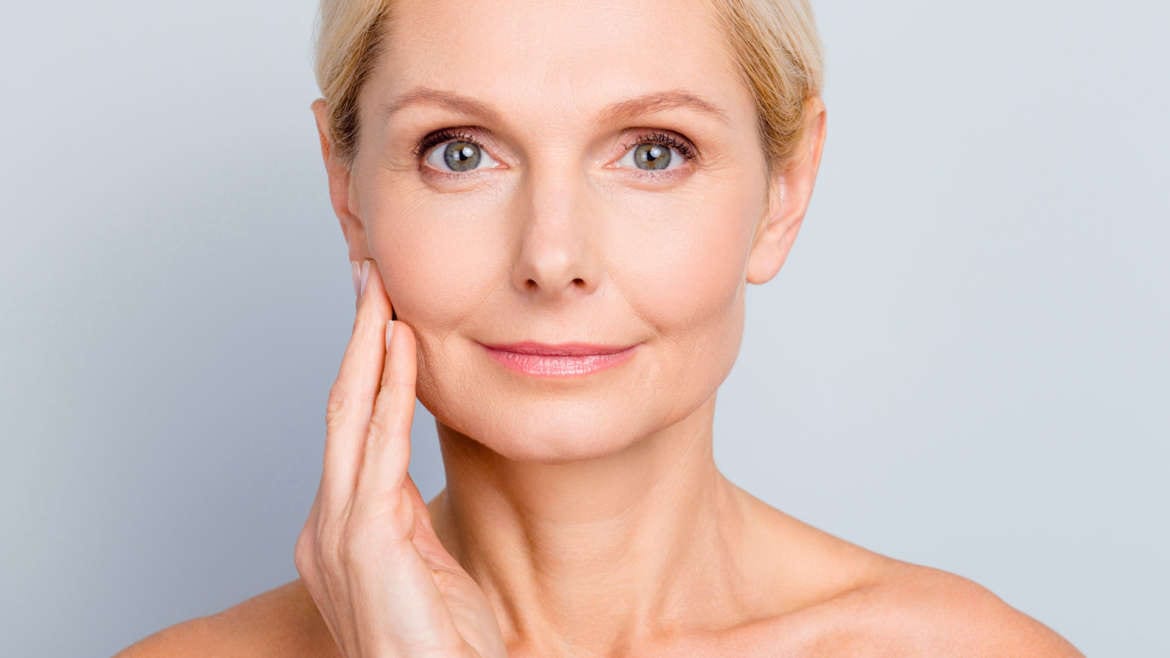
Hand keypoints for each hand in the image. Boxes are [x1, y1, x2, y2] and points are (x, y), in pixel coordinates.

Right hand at [294, 259, 507, 657]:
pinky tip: (402, 345)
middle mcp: (326, 526)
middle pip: (340, 408)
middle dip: (356, 337)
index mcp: (341, 530)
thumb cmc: (441, 647)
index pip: (351, 430)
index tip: (380, 316)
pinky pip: (379, 446)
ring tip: (381, 289)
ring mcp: (336, 532)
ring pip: (350, 415)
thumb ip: (409, 517)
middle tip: (370, 275)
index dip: (364, 368)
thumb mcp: (426, 568)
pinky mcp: (362, 540)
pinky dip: (389, 388)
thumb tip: (408, 474)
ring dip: (368, 345)